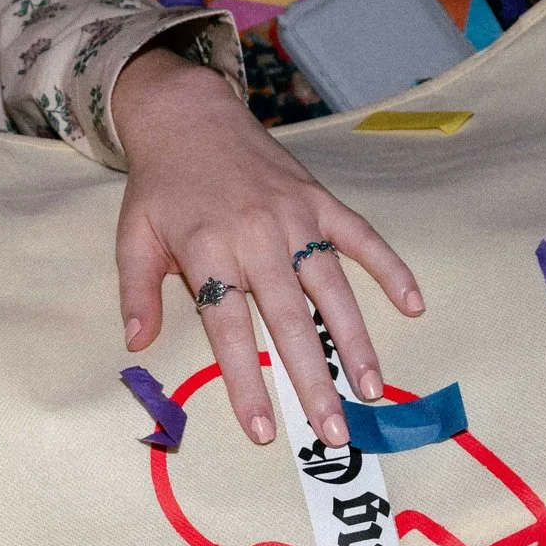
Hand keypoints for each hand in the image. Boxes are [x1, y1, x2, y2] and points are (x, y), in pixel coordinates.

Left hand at [112, 46, 422, 446]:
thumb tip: (136, 345)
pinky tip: (412, 306)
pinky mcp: (319, 200)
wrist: (189, 114)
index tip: (263, 430)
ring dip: (354, 341)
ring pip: (332, 288)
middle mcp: (256, 236)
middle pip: (289, 320)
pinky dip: (389, 269)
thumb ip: (137, 293)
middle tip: (334, 431)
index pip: (229, 328)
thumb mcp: (133, 237)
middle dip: (313, 380)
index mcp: (208, 250)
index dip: (246, 381)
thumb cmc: (161, 187)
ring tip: (371, 389)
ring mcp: (294, 217)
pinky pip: (361, 237)